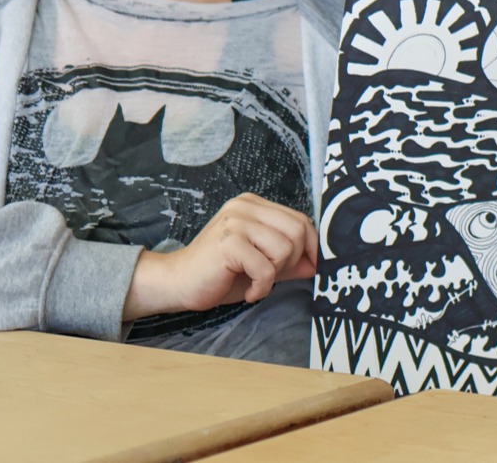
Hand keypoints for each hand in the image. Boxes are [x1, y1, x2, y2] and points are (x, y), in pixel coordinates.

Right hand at [121, 193, 316, 321]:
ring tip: (256, 281)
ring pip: (285, 249)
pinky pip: (266, 268)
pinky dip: (262, 287)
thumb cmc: (220, 274)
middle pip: (298, 231)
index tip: (309, 267)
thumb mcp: (261, 264)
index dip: (312, 246)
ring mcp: (235, 222)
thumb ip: (290, 261)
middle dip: (293, 261)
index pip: (300, 219)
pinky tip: (249, 292)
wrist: (178, 283)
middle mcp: (245, 207)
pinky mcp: (229, 242)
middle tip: (271, 275)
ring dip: (275, 274)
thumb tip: (317, 265)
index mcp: (253, 205)